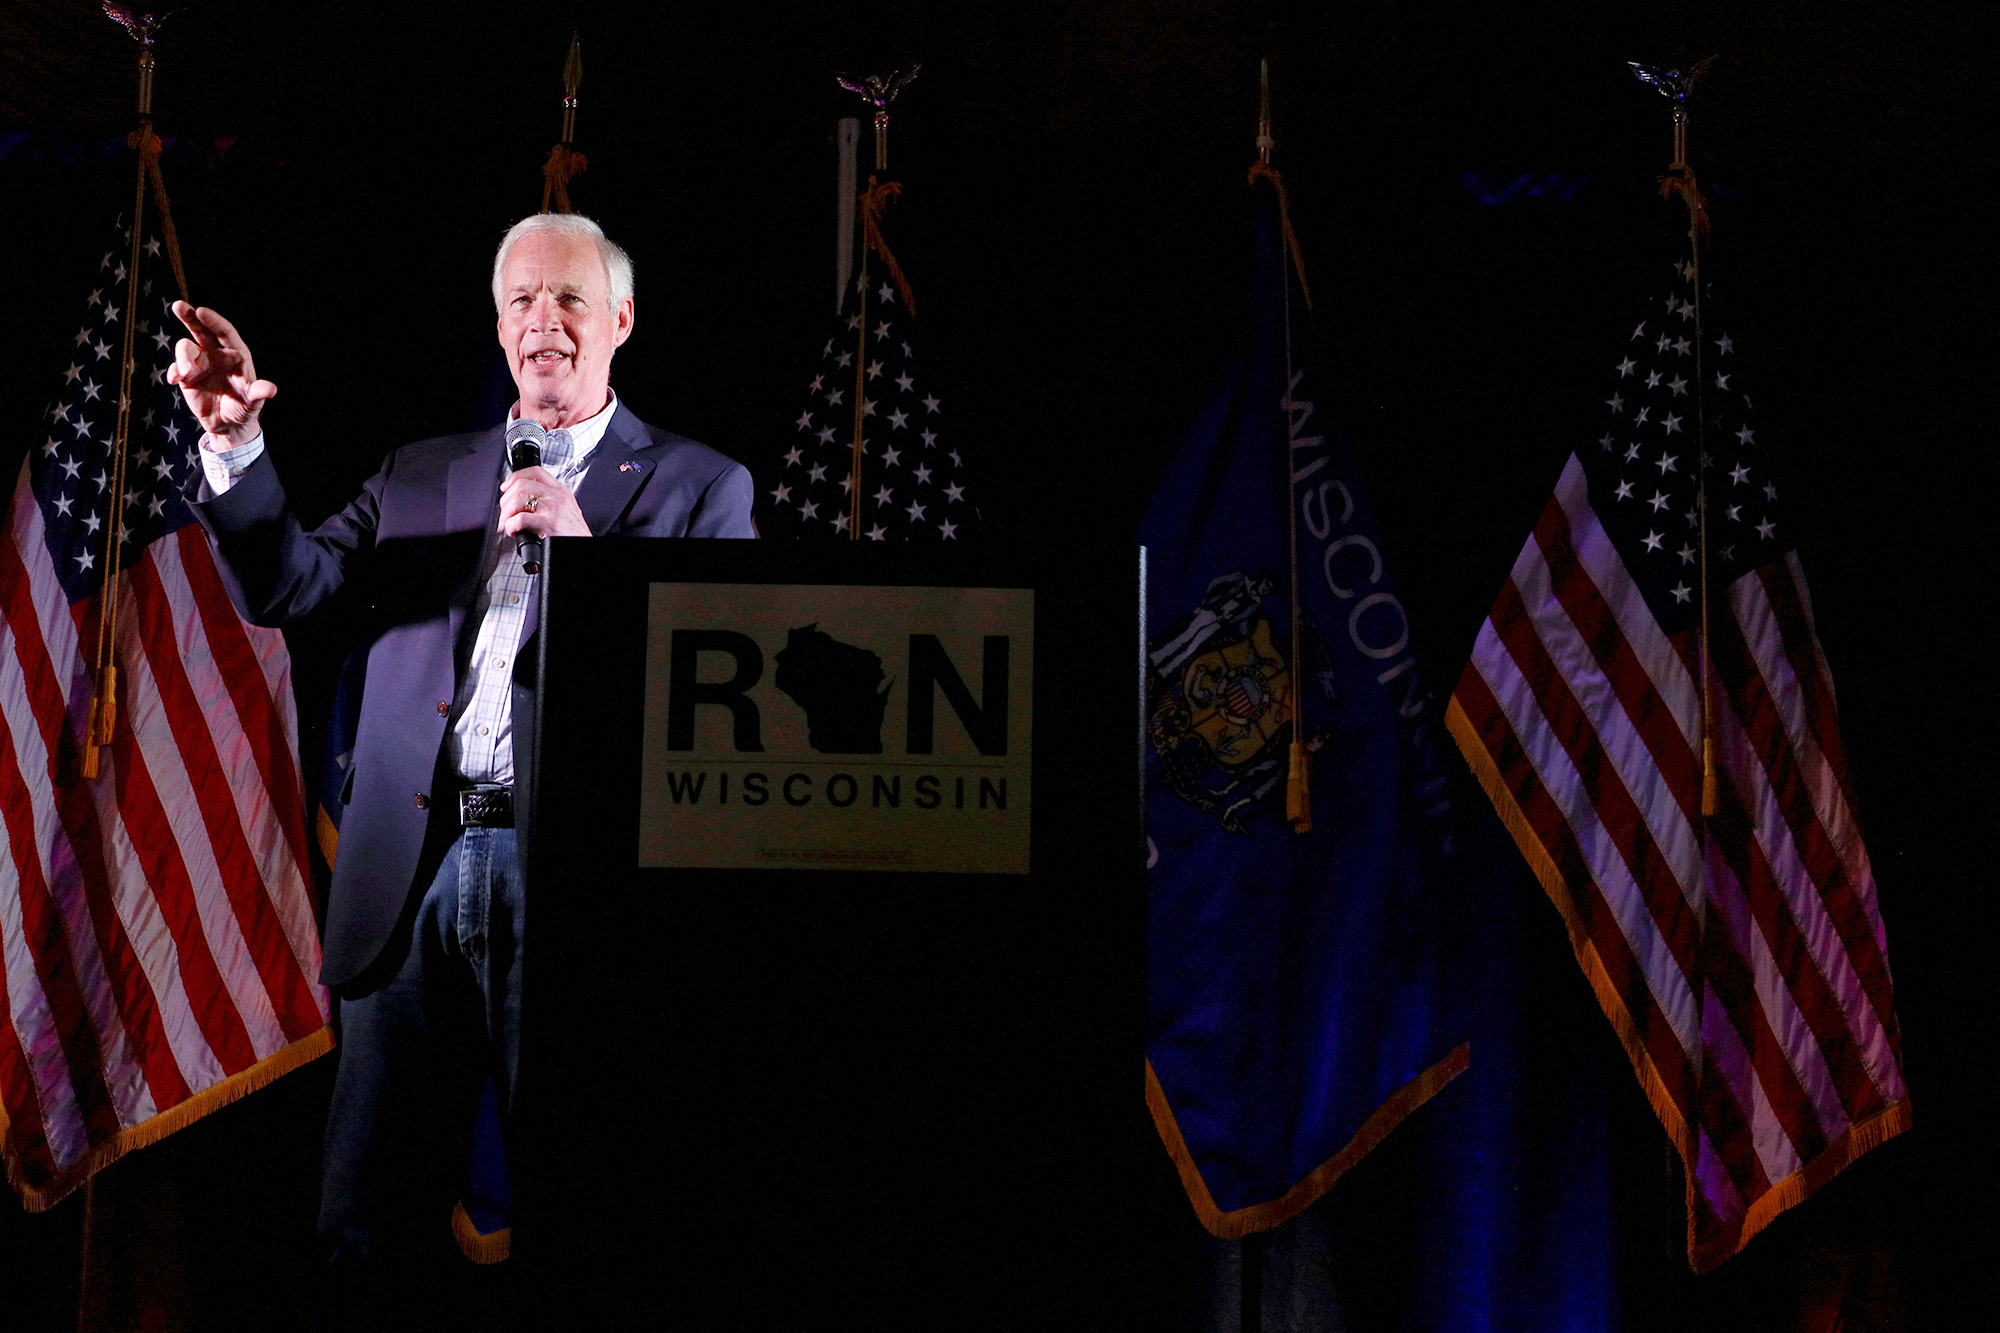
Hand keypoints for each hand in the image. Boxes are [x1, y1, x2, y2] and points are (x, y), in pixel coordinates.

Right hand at [167, 302, 277, 447]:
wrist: (229, 424)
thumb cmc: (245, 409)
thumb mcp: (253, 403)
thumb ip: (258, 394)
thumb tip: (269, 389)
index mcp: (236, 354)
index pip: (225, 332)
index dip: (214, 321)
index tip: (201, 311)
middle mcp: (216, 354)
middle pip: (201, 329)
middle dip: (190, 317)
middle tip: (178, 305)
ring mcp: (199, 363)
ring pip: (186, 348)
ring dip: (183, 358)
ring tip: (185, 374)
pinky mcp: (186, 376)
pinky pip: (176, 368)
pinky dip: (173, 372)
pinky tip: (174, 380)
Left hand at [498, 466, 590, 539]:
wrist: (585, 548)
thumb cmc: (573, 535)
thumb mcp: (565, 510)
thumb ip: (547, 501)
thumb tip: (518, 501)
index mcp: (561, 491)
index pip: (535, 472)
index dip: (515, 477)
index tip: (506, 488)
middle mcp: (557, 496)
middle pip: (521, 484)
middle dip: (506, 500)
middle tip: (506, 513)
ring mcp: (553, 509)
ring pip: (518, 499)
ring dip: (506, 513)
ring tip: (510, 523)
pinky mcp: (548, 524)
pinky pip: (520, 519)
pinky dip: (511, 526)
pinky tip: (515, 532)